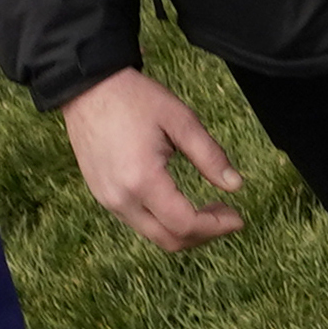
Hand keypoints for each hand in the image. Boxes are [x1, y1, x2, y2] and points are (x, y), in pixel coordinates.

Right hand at [59, 67, 245, 252]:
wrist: (88, 88)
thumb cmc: (135, 99)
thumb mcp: (181, 120)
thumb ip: (210, 155)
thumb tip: (236, 185)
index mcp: (142, 180)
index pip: (184, 224)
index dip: (216, 227)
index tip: (239, 219)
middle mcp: (120, 199)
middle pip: (169, 240)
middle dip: (204, 235)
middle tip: (228, 215)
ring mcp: (108, 200)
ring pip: (153, 234)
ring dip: (185, 230)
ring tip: (210, 208)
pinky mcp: (103, 195)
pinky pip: (138, 222)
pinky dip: (165, 221)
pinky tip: (181, 202)